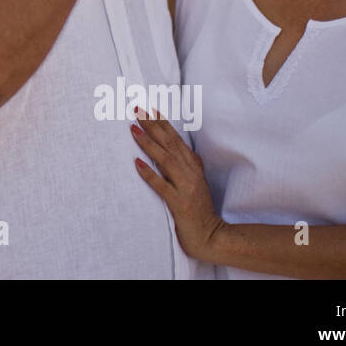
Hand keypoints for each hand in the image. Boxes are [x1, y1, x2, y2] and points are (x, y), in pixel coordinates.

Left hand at [130, 107, 223, 261]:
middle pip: (169, 144)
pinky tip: (137, 164)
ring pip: (165, 160)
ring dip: (149, 143)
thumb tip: (169, 148)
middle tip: (137, 110)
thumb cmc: (199, 210)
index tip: (149, 109)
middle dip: (153, 126)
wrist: (211, 236)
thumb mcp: (194, 182)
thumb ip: (184, 165)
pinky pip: (162, 186)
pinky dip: (149, 174)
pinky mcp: (179, 203)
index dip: (162, 124)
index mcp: (193, 167)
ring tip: (134, 129)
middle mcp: (190, 173)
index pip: (176, 140)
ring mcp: (186, 188)